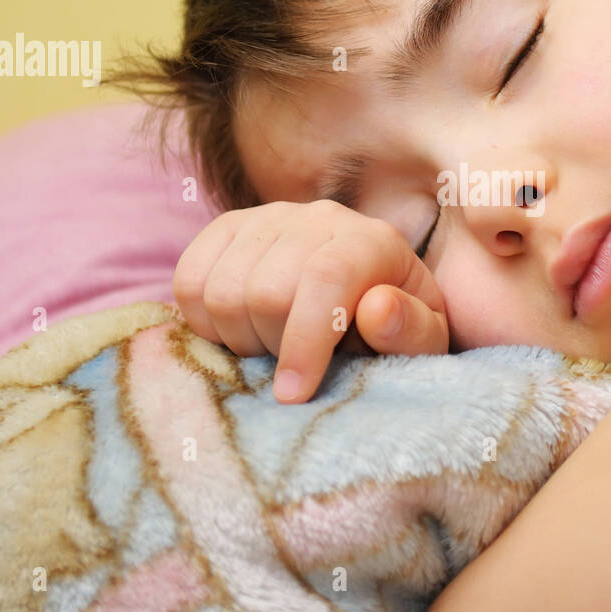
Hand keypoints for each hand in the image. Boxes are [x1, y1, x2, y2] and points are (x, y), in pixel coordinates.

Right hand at [173, 200, 448, 402]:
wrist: (365, 297)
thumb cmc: (396, 331)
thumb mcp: (422, 344)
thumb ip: (412, 331)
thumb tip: (377, 309)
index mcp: (373, 241)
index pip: (326, 278)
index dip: (305, 341)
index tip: (294, 395)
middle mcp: (319, 217)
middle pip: (266, 291)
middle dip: (274, 348)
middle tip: (296, 367)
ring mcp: (269, 217)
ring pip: (221, 289)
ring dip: (240, 338)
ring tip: (273, 348)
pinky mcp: (229, 228)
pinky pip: (188, 279)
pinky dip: (204, 322)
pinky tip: (239, 331)